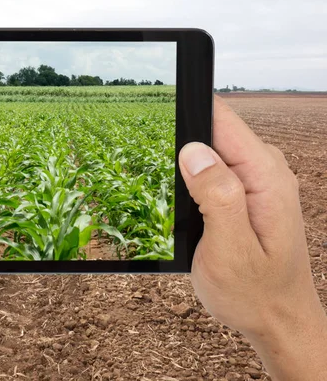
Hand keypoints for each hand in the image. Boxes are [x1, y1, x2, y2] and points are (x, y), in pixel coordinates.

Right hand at [179, 96, 326, 379]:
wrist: (278, 320)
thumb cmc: (254, 294)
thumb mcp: (230, 251)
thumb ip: (217, 196)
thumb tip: (194, 150)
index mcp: (265, 178)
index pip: (223, 121)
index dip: (188, 112)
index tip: (154, 114)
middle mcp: (265, 171)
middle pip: (213, 132)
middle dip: (180, 145)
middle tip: (158, 179)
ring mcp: (257, 181)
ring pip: (210, 152)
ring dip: (185, 166)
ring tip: (174, 200)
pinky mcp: (246, 193)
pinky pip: (215, 171)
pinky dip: (193, 180)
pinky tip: (186, 204)